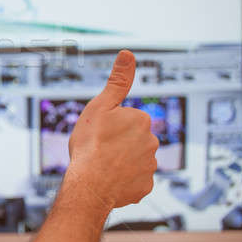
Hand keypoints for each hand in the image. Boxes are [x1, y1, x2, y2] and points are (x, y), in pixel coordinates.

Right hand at [68, 50, 158, 208]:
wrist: (90, 184)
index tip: (100, 131)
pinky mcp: (145, 186)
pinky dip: (123, 178)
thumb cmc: (91, 145)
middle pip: (132, 138)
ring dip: (121, 160)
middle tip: (100, 147)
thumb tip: (127, 55)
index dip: (111, 124)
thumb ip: (117, 81)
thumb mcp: (100, 106)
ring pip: (134, 159)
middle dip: (119, 141)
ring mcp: (149, 166)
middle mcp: (151, 142)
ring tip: (102, 164)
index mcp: (140, 120)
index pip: (127, 118)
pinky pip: (134, 178)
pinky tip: (110, 178)